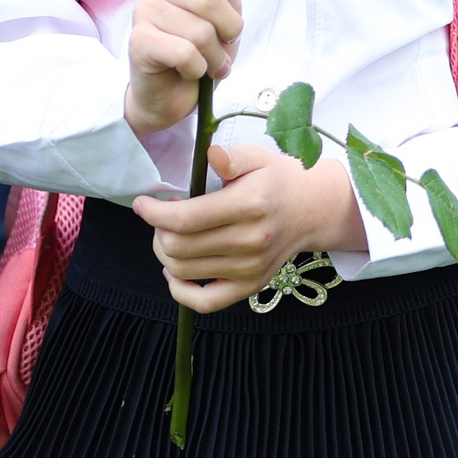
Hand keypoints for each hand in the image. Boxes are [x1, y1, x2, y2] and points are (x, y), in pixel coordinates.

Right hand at [125, 0, 242, 137]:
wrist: (175, 93)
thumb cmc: (201, 48)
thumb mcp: (224, 13)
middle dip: (229, 28)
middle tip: (223, 43)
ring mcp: (144, 11)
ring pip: (201, 30)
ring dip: (214, 55)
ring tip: (207, 61)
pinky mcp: (139, 41)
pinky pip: (186, 52)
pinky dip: (199, 68)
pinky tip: (191, 71)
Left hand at [133, 142, 367, 312]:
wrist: (313, 209)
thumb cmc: (278, 180)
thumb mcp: (258, 156)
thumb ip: (231, 156)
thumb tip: (210, 154)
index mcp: (250, 205)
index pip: (185, 219)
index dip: (153, 213)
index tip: (143, 203)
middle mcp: (251, 240)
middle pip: (178, 247)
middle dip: (158, 230)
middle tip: (163, 216)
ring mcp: (251, 267)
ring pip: (183, 271)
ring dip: (164, 253)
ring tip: (171, 235)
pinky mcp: (250, 285)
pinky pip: (204, 302)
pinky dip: (180, 292)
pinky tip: (175, 272)